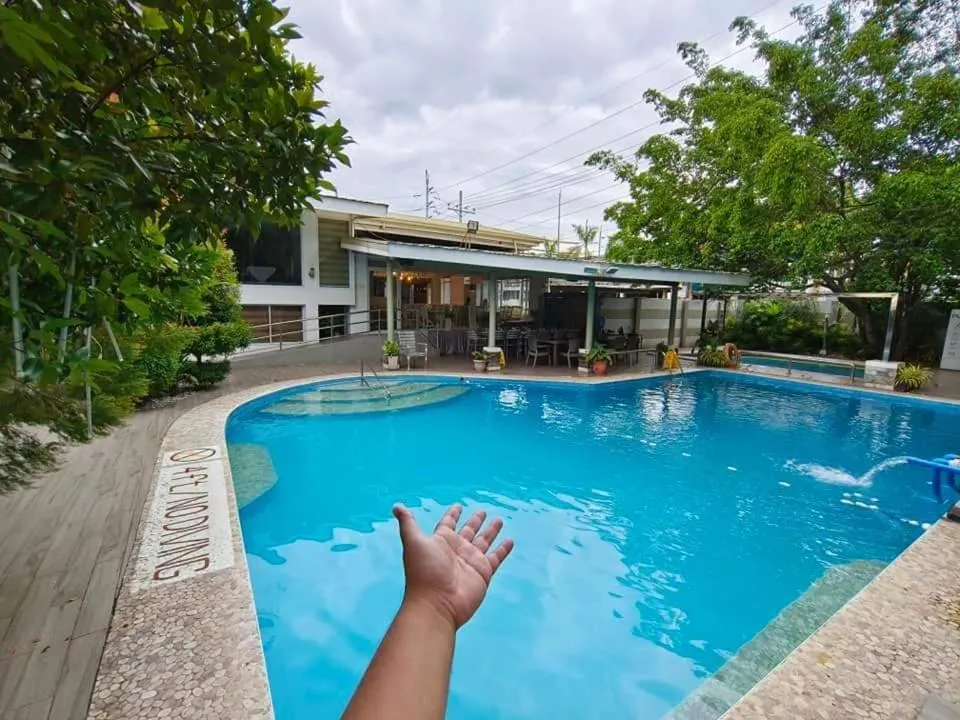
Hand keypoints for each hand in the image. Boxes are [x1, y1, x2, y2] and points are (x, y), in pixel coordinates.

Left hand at [393, 503, 513, 629]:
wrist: (436, 604)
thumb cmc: (423, 572)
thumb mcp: (414, 542)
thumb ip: (408, 522)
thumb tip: (397, 506)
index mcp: (441, 541)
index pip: (448, 523)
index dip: (453, 514)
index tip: (458, 506)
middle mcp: (457, 550)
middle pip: (469, 531)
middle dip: (475, 521)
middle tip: (482, 511)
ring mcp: (471, 561)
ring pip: (484, 541)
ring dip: (491, 531)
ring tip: (499, 519)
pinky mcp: (483, 573)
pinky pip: (496, 557)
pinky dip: (503, 549)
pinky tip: (510, 541)